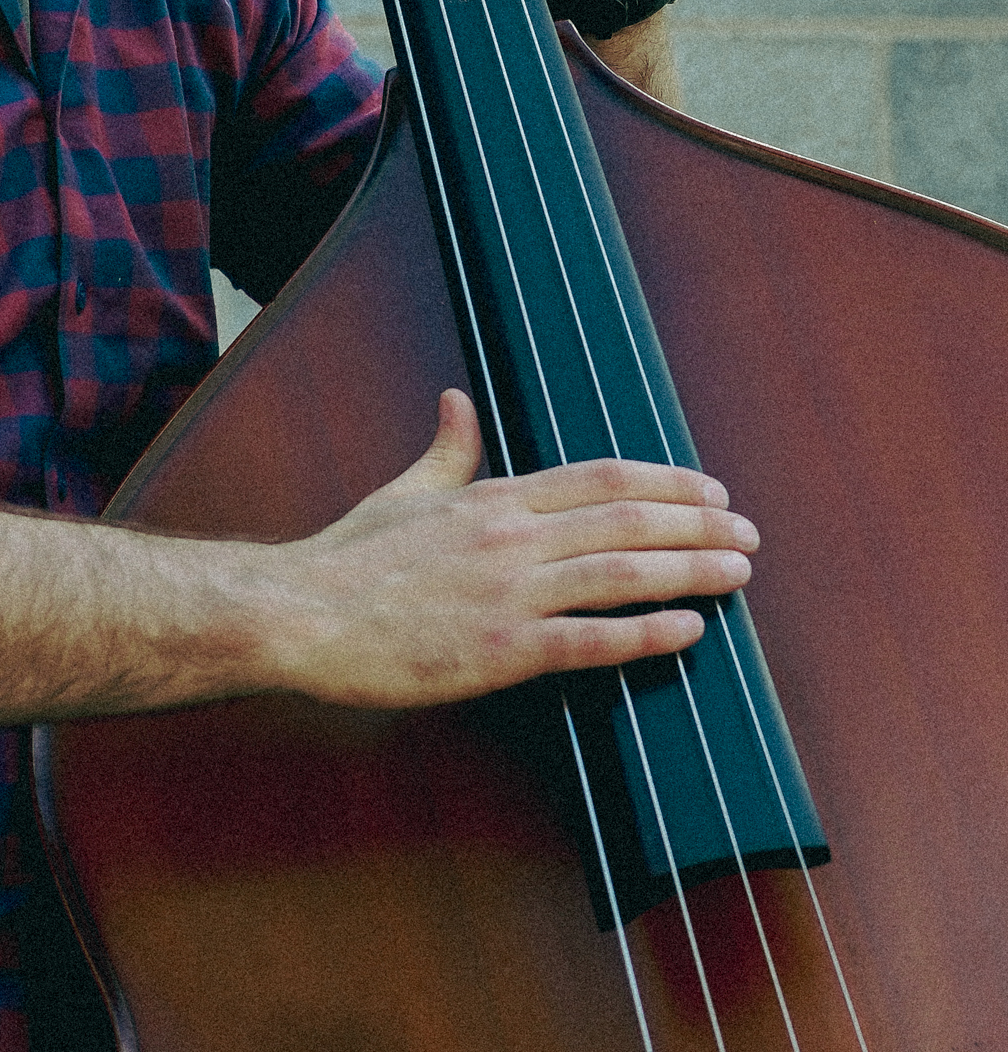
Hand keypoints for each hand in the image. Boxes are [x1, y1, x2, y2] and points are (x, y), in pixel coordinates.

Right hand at [274, 391, 755, 707]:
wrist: (303, 613)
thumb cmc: (348, 557)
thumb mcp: (403, 491)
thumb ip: (446, 450)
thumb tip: (459, 401)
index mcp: (495, 497)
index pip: (602, 477)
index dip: (666, 481)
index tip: (709, 491)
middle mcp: (514, 537)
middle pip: (628, 518)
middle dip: (699, 524)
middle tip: (748, 535)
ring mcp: (511, 592)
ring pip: (623, 571)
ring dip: (691, 569)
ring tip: (739, 571)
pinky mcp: (503, 650)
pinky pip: (592, 639)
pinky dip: (647, 632)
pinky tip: (690, 630)